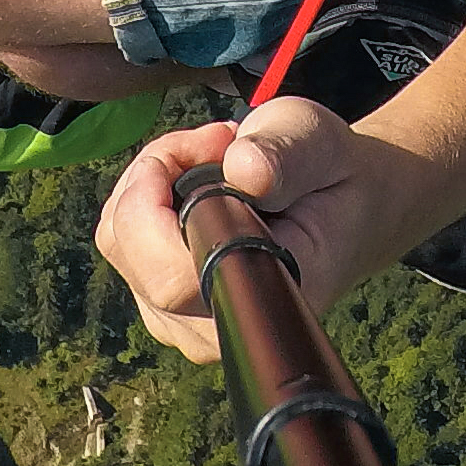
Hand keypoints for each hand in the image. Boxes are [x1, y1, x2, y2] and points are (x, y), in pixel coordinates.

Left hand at [95, 98, 411, 365]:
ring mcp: (183, 323)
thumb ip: (286, 154)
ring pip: (118, 241)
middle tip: (219, 138)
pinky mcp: (162, 306)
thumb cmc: (331, 177)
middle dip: (159, 171)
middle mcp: (217, 326)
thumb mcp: (321, 144)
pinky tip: (191, 177)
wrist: (346, 209)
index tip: (212, 146)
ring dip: (150, 180)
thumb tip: (243, 170)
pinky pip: (120, 241)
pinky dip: (144, 195)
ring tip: (212, 154)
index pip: (175, 280)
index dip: (161, 204)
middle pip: (131, 251)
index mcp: (266, 296)